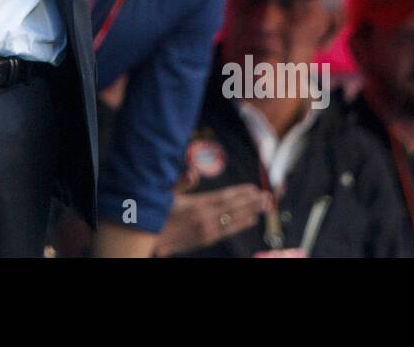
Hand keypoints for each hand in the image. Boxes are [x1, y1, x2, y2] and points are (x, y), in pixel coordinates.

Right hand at [153, 185, 271, 256]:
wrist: (145, 238)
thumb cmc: (153, 211)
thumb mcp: (163, 193)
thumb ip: (180, 182)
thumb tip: (193, 172)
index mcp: (195, 206)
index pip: (224, 198)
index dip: (241, 193)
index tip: (254, 188)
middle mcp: (204, 220)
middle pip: (233, 209)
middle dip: (252, 203)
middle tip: (268, 197)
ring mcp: (206, 231)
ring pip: (234, 221)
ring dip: (251, 213)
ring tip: (265, 207)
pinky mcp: (204, 240)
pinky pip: (227, 231)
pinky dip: (241, 225)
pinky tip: (250, 220)